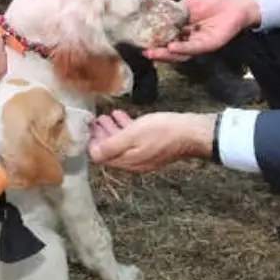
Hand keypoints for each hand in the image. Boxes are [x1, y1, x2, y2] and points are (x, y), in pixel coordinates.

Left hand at [88, 110, 214, 172]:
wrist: (191, 132)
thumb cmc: (163, 132)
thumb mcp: (133, 135)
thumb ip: (112, 145)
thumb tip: (92, 153)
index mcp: (128, 162)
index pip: (102, 157)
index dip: (93, 142)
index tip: (88, 128)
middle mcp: (134, 163)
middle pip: (111, 151)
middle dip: (101, 135)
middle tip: (95, 120)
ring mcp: (144, 156)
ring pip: (122, 144)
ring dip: (112, 130)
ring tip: (106, 116)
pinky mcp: (153, 147)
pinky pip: (134, 140)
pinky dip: (125, 129)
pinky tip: (122, 116)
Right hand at [143, 0, 260, 61]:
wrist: (233, 1)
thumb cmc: (211, 0)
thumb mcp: (186, 4)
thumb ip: (172, 12)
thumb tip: (154, 14)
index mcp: (181, 29)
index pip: (165, 38)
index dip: (154, 40)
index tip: (141, 41)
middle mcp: (188, 39)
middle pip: (170, 49)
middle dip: (157, 52)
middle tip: (145, 52)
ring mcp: (198, 43)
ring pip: (180, 53)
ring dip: (166, 54)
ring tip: (153, 53)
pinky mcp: (208, 44)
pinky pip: (193, 48)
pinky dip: (183, 48)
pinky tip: (172, 47)